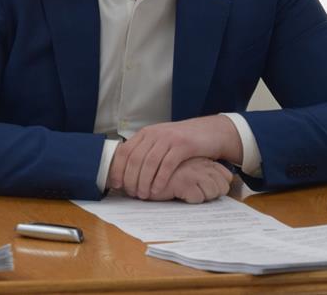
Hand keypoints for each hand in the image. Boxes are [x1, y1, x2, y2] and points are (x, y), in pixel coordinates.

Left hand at [108, 116, 241, 199]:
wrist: (210, 132)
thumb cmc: (184, 141)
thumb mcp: (161, 141)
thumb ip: (146, 151)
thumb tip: (127, 171)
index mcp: (145, 133)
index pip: (125, 151)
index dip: (118, 168)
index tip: (116, 184)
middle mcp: (154, 134)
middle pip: (135, 159)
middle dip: (130, 179)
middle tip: (131, 193)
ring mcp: (169, 138)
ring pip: (149, 162)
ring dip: (144, 181)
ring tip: (143, 195)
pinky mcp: (183, 145)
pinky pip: (167, 164)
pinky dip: (160, 179)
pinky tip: (157, 189)